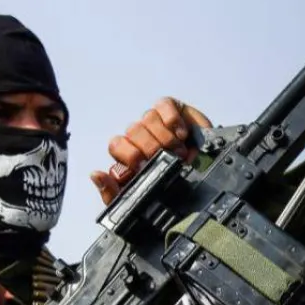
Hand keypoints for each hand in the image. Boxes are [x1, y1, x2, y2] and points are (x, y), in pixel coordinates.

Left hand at [91, 97, 213, 205]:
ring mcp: (154, 121)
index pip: (116, 145)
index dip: (128, 154)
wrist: (209, 170)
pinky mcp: (169, 108)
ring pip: (147, 119)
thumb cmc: (175, 185)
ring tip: (180, 151)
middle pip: (132, 131)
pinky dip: (172, 119)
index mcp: (129, 156)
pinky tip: (181, 133)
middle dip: (151, 147)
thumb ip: (115, 194)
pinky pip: (163, 105)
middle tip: (168, 159)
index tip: (141, 166)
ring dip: (165, 137)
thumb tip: (95, 175)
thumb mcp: (143, 198)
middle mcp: (139, 137)